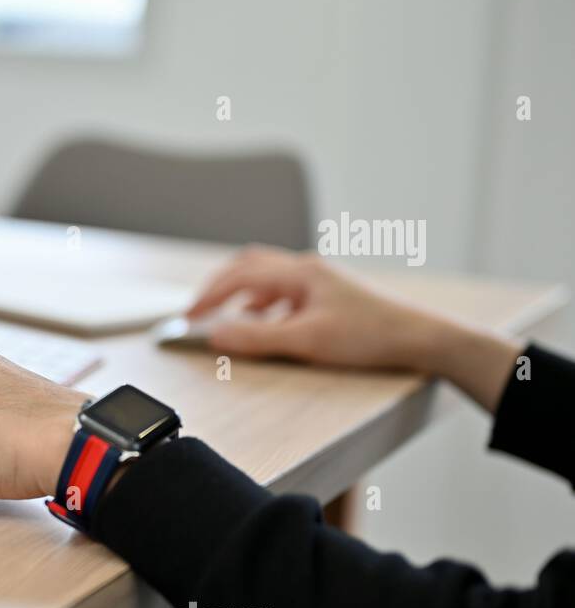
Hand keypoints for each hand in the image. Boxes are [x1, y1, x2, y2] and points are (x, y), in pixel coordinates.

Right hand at [188, 246, 522, 410]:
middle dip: (219, 287)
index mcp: (299, 272)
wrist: (420, 337)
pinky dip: (263, 305)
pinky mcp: (329, 295)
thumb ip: (256, 338)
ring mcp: (319, 280)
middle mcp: (307, 269)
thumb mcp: (306, 341)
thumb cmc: (369, 336)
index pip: (239, 275)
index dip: (208, 296)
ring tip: (228, 320)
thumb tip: (214, 335)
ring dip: (241, 296)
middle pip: (249, 266)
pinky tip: (266, 325)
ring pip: (266, 277)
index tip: (187, 318)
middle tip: (198, 311)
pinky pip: (284, 291)